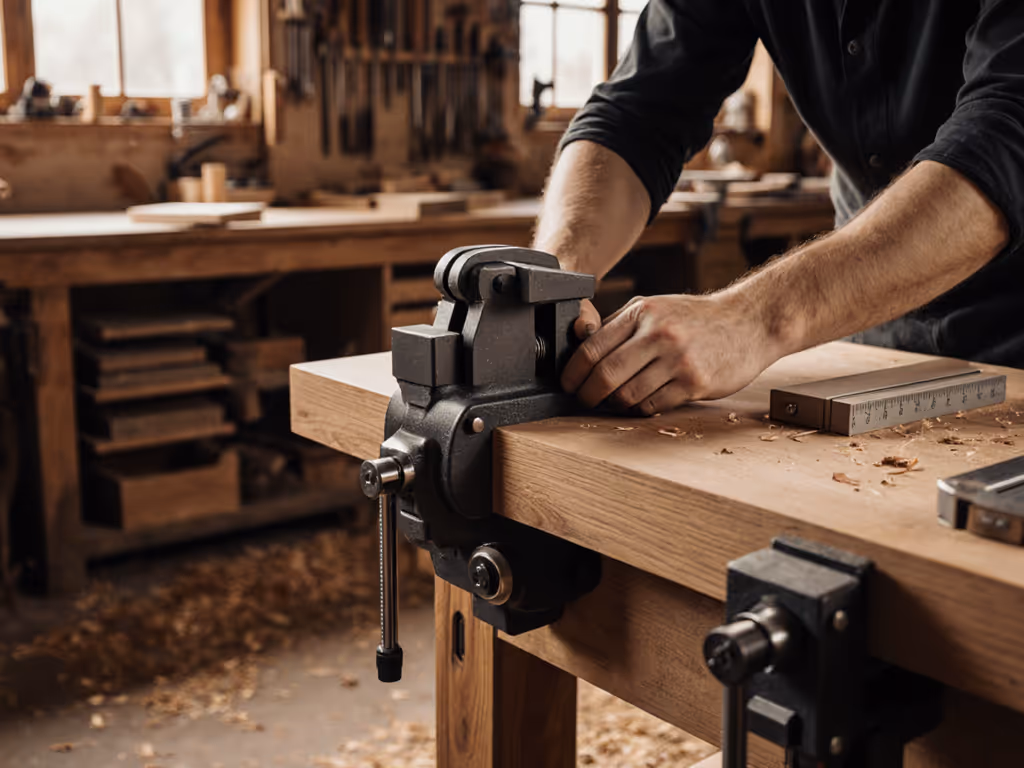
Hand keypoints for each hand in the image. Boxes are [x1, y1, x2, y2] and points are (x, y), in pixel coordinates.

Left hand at [561, 293, 780, 413]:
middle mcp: (658, 334)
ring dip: (615, 404)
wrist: (749, 322)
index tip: (568, 384)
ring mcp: (678, 359)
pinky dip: (641, 409)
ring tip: (615, 401)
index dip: (573, 372)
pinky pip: (653, 406)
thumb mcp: (656, 307)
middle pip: (605, 375)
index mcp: (642, 312)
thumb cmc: (697, 318)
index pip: (592, 347)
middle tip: (585, 400)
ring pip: (627, 395)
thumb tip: (579, 343)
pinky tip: (641, 403)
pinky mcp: (694, 383)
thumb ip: (620, 325)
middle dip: (588, 394)